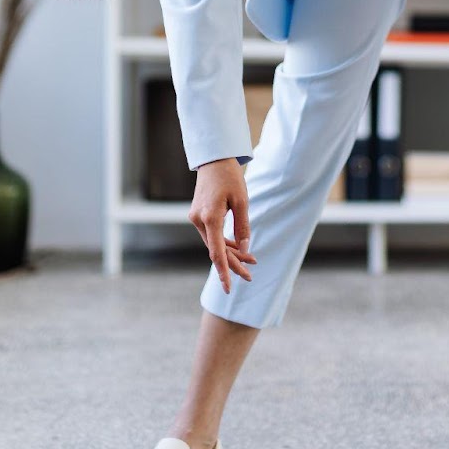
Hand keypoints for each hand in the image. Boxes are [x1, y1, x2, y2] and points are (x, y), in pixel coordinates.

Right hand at [189, 158, 255, 292]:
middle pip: (216, 250)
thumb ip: (243, 226)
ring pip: (214, 243)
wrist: (213, 160)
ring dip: (231, 253)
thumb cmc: (230, 177)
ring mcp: (196, 218)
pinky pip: (212, 234)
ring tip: (251, 261)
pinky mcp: (198, 215)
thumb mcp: (242, 201)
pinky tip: (238, 248)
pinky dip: (224, 242)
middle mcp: (199, 220)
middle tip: (250, 276)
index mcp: (210, 217)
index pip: (216, 252)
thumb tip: (244, 248)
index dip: (224, 271)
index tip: (229, 288)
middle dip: (233, 264)